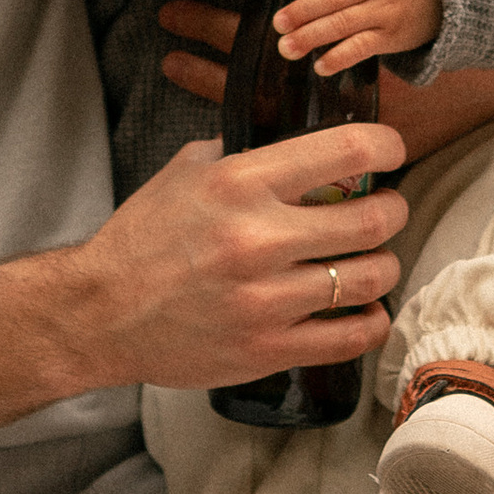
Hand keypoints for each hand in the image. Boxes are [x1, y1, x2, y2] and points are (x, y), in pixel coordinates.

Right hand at [72, 117, 407, 387]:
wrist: (100, 314)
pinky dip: (370, 321)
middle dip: (393, 209)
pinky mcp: (267, 349)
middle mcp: (258, 238)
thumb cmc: (143, 239)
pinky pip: (352, 336)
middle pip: (375, 219)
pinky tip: (363, 309)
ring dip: (383, 265)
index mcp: (240, 183)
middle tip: (386, 209)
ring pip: (371, 278)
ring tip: (372, 260)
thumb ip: (244, 151)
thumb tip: (300, 144)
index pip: (347, 150)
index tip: (391, 152)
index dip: (386, 146)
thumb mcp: (185, 172)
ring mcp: (266, 299)